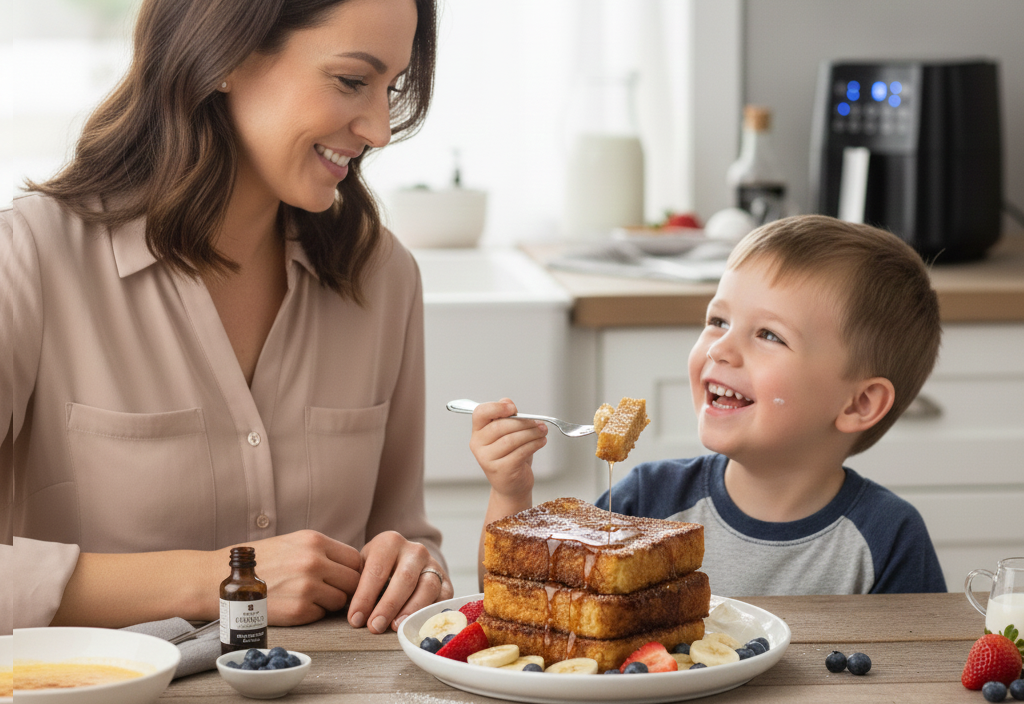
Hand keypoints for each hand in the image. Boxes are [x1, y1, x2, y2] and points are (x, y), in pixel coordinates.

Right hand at [237, 530, 361, 625]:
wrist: (224, 580)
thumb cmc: (262, 561)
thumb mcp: (294, 543)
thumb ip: (324, 552)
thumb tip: (354, 567)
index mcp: (314, 541)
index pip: (356, 559)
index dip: (353, 570)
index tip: (345, 577)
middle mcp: (313, 562)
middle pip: (353, 581)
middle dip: (346, 588)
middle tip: (331, 590)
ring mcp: (307, 587)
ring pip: (341, 600)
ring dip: (330, 602)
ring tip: (310, 597)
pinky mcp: (299, 610)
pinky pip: (322, 614)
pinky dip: (313, 613)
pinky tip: (296, 604)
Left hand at [346, 531, 453, 632]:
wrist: (404, 562)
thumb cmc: (377, 570)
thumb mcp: (363, 569)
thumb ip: (357, 586)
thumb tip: (355, 616)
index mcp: (390, 542)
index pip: (377, 571)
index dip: (365, 597)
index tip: (355, 619)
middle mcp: (415, 550)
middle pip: (404, 578)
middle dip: (388, 605)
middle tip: (375, 626)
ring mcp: (433, 565)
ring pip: (427, 587)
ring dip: (411, 610)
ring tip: (396, 627)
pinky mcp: (446, 582)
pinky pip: (443, 599)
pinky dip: (431, 614)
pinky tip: (418, 626)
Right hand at [469, 398, 546, 501]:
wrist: (511, 485)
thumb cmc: (510, 456)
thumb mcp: (508, 433)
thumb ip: (506, 416)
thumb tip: (507, 401)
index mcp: (478, 431)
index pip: (480, 413)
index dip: (496, 408)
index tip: (513, 408)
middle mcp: (478, 445)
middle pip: (500, 426)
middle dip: (523, 422)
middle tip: (539, 422)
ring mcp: (487, 459)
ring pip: (511, 439)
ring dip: (531, 433)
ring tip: (543, 432)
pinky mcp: (501, 470)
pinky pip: (520, 452)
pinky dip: (534, 445)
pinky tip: (541, 442)